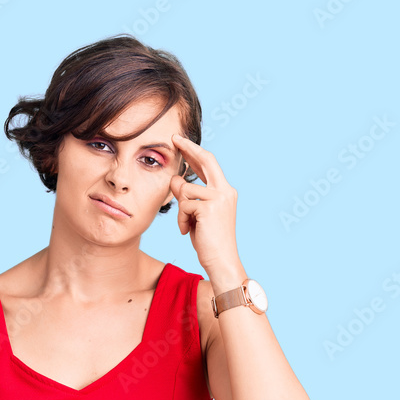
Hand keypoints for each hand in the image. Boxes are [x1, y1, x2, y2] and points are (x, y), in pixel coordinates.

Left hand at [169, 133, 240, 273]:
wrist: (222, 261)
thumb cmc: (209, 240)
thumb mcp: (197, 214)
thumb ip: (189, 196)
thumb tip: (175, 178)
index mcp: (225, 192)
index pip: (210, 165)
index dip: (195, 152)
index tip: (182, 142)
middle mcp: (225, 191)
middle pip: (206, 160)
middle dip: (189, 147)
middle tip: (174, 138)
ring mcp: (219, 197)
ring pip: (186, 189)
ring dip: (181, 209)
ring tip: (188, 226)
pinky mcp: (209, 206)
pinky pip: (184, 205)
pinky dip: (182, 220)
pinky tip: (188, 231)